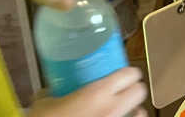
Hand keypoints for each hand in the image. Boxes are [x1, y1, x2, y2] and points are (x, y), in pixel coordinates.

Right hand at [29, 67, 147, 116]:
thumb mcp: (44, 104)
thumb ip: (53, 92)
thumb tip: (52, 90)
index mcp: (97, 94)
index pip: (130, 73)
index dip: (128, 72)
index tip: (123, 73)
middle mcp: (111, 110)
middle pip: (140, 91)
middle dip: (133, 89)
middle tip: (123, 90)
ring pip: (141, 113)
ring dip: (134, 110)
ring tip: (122, 110)